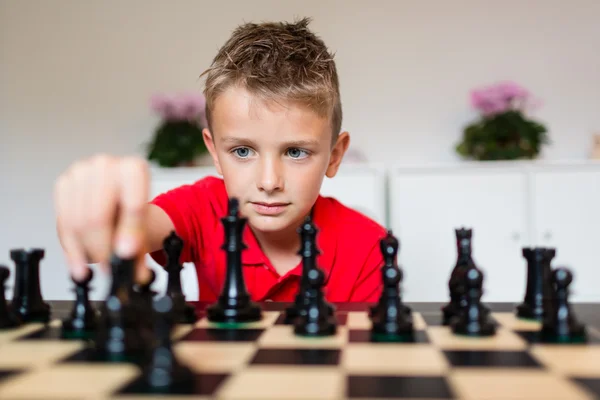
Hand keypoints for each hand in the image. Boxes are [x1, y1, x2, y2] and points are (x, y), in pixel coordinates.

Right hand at [54, 154, 150, 281]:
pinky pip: (63, 222)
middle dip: (102, 249)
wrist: (120, 199)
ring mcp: (81, 172)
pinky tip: (79, 261)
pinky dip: (71, 247)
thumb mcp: (144, 225)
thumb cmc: (133, 211)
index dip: (127, 234)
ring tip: (96, 265)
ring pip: (77, 222)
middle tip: (109, 268)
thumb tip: (129, 261)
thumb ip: (138, 243)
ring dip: (85, 251)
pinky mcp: (63, 184)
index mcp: (134, 169)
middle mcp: (106, 165)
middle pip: (98, 216)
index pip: (131, 205)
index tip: (124, 255)